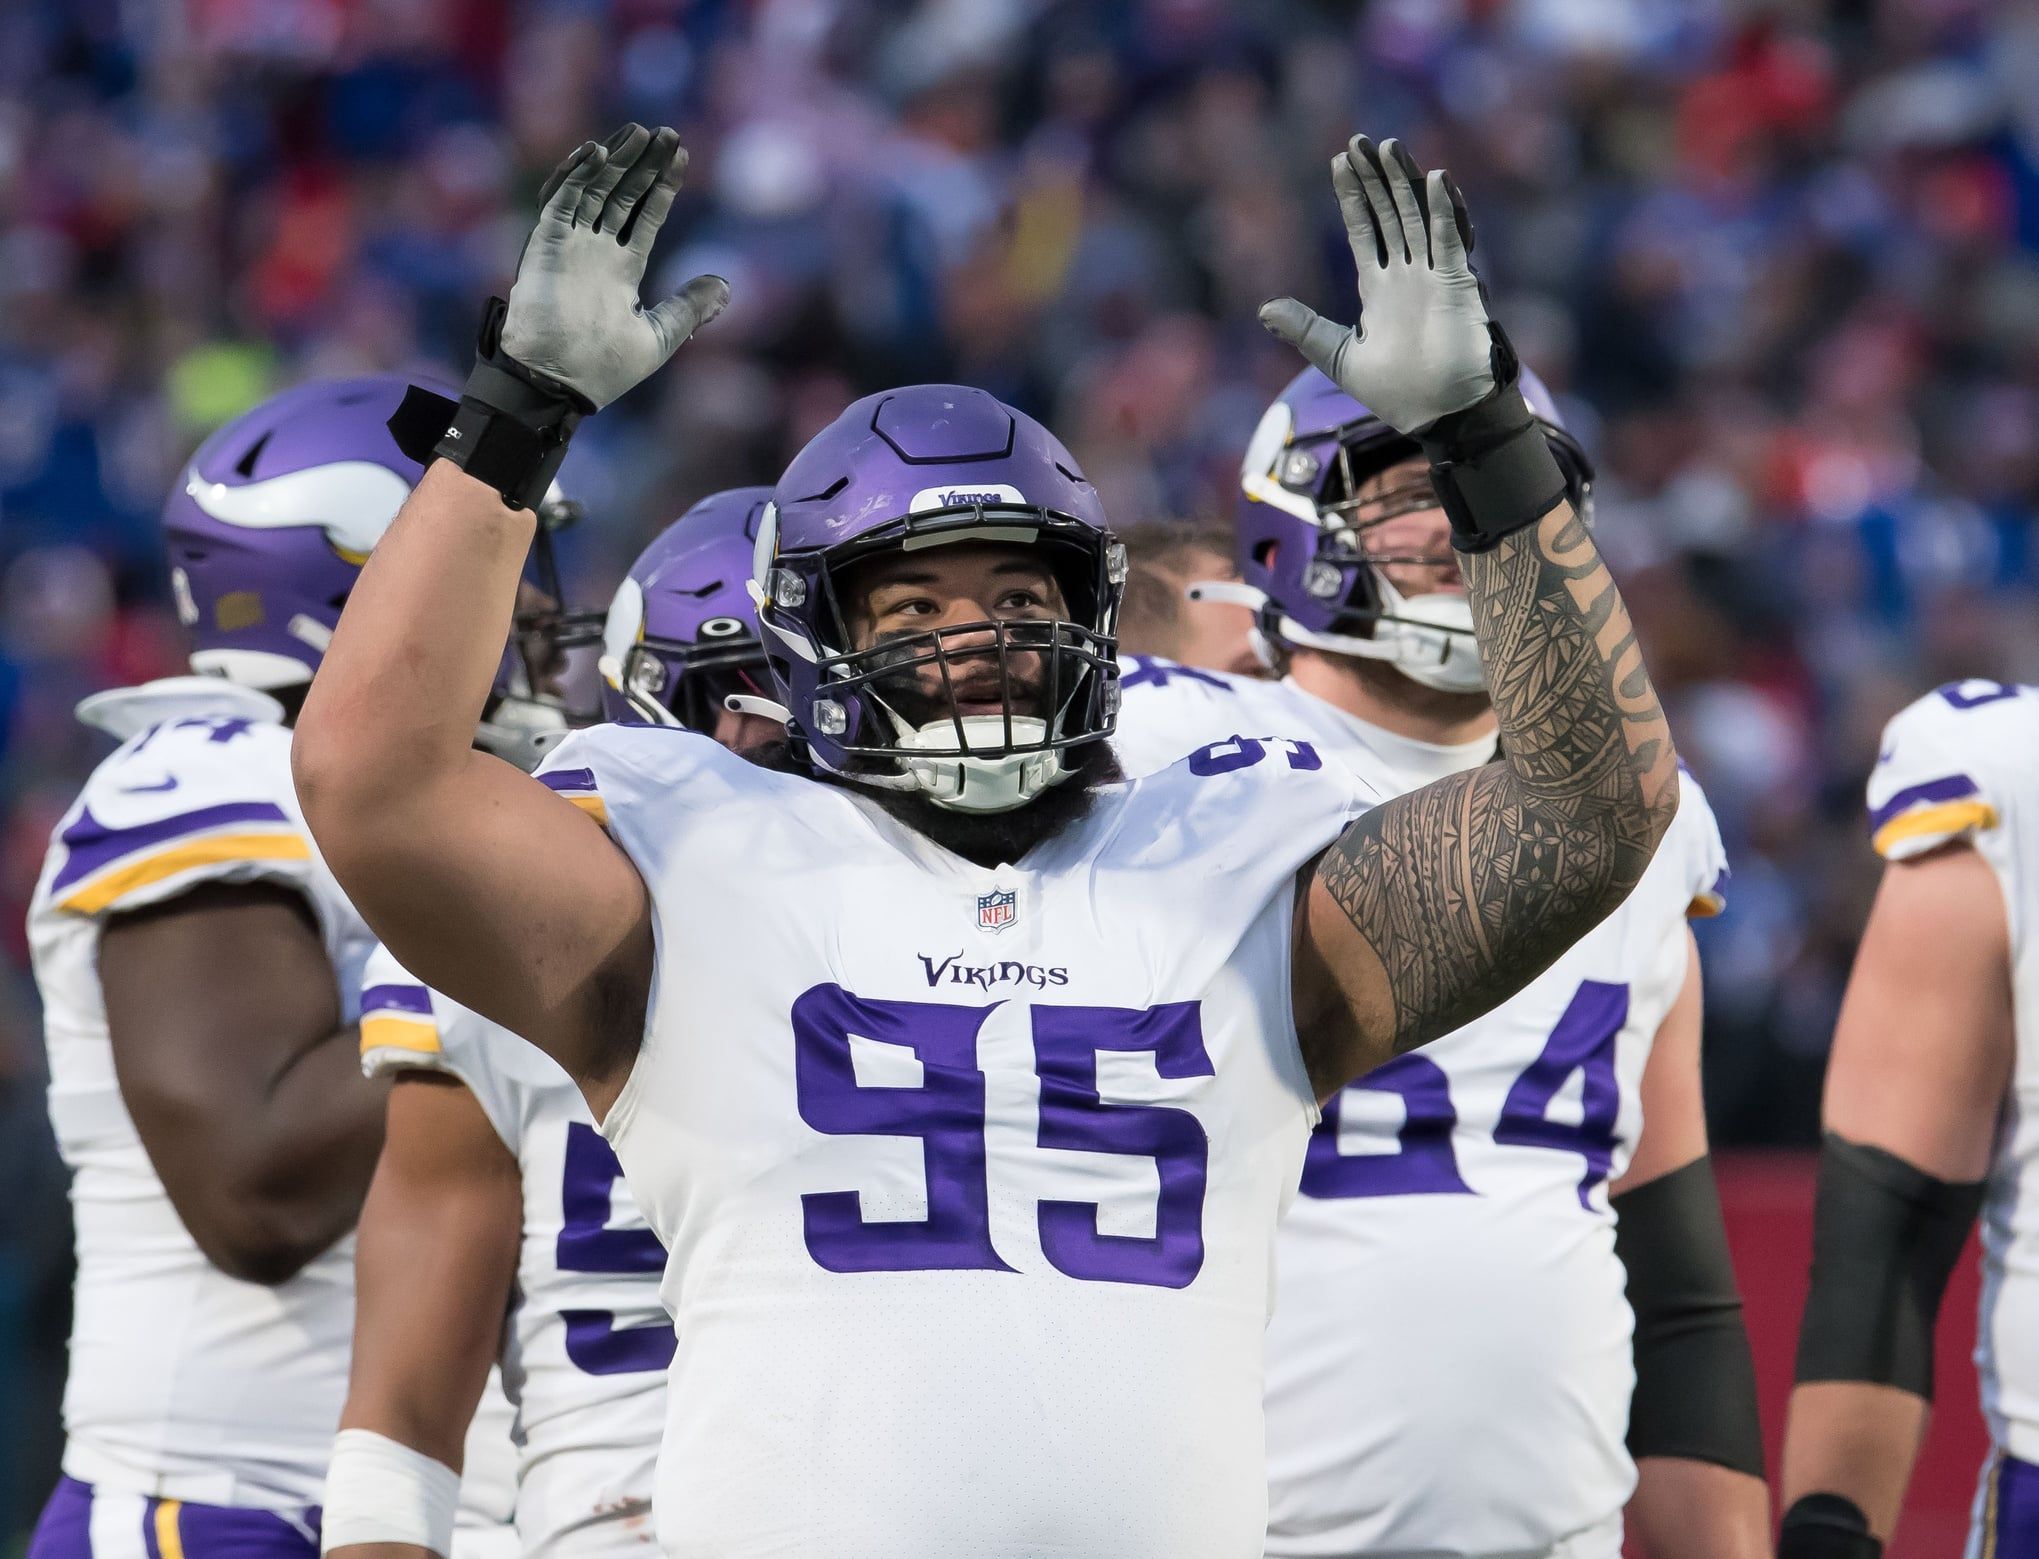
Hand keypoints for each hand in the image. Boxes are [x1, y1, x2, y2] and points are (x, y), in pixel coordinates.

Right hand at [501, 124, 729, 409]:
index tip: (682, 157)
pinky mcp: (546, 244)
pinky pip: (560, 199)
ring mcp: (570, 245)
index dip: (663, 187)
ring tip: (641, 132)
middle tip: (667, 131)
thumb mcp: (659, 336)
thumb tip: (726, 286)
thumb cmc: (604, 368)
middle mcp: (595, 251)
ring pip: (594, 189)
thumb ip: (689, 307)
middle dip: (644, 163)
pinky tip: (599, 151)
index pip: (645, 217)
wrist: (558, 382)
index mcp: (621, 270)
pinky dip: (576, 175)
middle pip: (622, 194)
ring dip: (616, 159)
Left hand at [1260, 135, 1492, 434]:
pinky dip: (1445, 211)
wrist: (1440, 415)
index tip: (1340, 160)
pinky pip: (1452, 240)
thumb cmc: (1397, 392)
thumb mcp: (1339, 358)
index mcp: (1380, 288)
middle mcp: (1407, 274)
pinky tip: (1435, 180)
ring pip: (1418, 216)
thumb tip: (1263, 309)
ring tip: (1389, 146)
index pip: (1364, 229)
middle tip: (1360, 140)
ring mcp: (1435, 275)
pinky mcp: (1459, 285)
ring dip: (1405, 182)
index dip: (1352, 196)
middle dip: (1374, 177)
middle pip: (1389, 212)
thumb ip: (1305, 329)